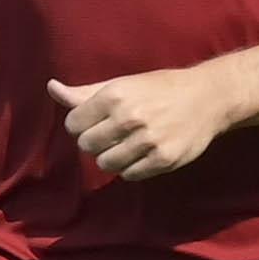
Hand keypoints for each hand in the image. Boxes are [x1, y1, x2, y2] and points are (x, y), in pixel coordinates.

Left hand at [51, 64, 229, 183]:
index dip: (81, 125)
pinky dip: (131, 168)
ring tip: (127, 144)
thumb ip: (84, 92)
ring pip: (106, 164)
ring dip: (112, 157)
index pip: (73, 124)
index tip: (95, 121)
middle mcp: (129, 117)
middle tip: (112, 134)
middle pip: (87, 146)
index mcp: (115, 95)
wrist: (207, 98)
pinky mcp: (163, 160)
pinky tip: (142, 154)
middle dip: (95, 142)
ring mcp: (147, 141)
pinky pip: (129, 175)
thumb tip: (51, 88)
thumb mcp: (122, 84)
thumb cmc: (159, 88)